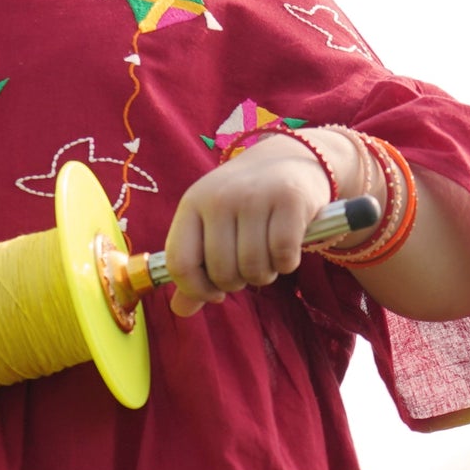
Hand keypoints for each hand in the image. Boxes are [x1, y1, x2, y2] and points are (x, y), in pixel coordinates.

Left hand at [164, 138, 333, 318]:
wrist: (290, 159)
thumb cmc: (245, 203)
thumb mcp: (213, 226)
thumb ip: (195, 268)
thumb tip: (180, 310)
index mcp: (192, 203)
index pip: (179, 263)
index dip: (197, 290)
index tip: (215, 293)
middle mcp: (220, 197)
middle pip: (221, 272)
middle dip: (238, 283)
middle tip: (248, 266)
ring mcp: (255, 196)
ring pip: (254, 268)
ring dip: (265, 275)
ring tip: (267, 256)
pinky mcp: (290, 199)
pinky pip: (284, 256)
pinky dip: (287, 264)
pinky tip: (287, 250)